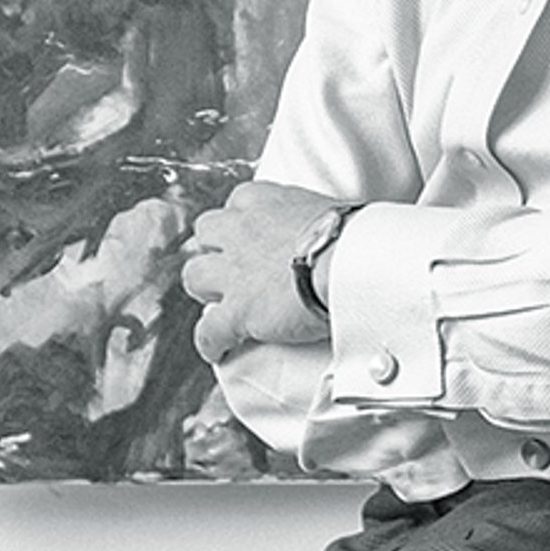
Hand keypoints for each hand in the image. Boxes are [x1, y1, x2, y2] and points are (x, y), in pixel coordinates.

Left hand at [181, 180, 342, 362]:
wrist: (353, 263)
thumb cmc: (355, 238)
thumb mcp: (331, 213)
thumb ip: (316, 221)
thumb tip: (333, 233)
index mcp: (266, 201)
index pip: (239, 201)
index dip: (243, 221)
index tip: (254, 233)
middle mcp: (242, 230)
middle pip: (206, 231)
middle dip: (214, 248)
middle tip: (232, 264)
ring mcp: (235, 270)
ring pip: (194, 275)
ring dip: (206, 288)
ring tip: (221, 302)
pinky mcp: (237, 311)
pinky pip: (208, 331)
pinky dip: (211, 341)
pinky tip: (219, 349)